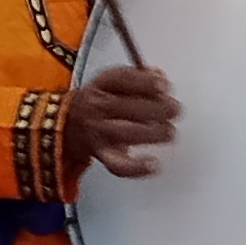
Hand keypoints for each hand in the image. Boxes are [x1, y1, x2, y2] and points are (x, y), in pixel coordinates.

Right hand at [61, 65, 178, 180]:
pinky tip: (153, 163)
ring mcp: (98, 132)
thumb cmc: (102, 101)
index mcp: (100, 85)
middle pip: (126, 106)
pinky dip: (137, 167)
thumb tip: (159, 77)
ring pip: (126, 133)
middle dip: (158, 108)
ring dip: (154, 132)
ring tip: (168, 131)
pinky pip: (118, 165)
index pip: (121, 79)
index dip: (145, 82)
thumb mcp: (115, 81)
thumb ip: (139, 77)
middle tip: (173, 109)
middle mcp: (96, 107)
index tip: (164, 85)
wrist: (72, 124)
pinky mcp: (103, 155)